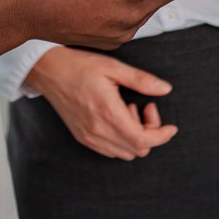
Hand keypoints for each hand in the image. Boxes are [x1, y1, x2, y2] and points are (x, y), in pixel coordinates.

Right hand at [25, 47, 177, 159]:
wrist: (48, 70)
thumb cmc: (79, 65)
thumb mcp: (113, 67)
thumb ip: (141, 80)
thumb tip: (165, 89)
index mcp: (108, 112)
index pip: (143, 140)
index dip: (162, 136)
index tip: (171, 126)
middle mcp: (97, 130)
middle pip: (137, 150)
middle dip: (150, 133)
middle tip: (145, 107)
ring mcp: (88, 136)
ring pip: (124, 153)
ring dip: (135, 137)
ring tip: (129, 111)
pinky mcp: (81, 137)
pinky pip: (110, 151)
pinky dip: (122, 140)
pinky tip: (117, 118)